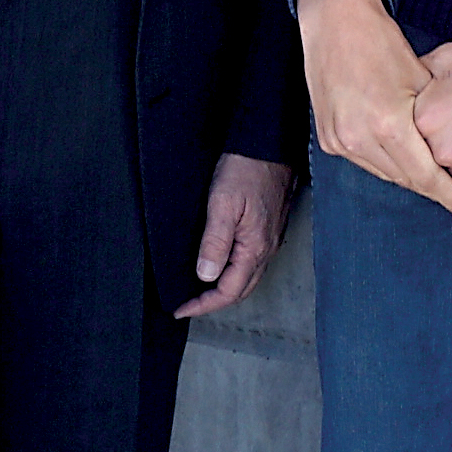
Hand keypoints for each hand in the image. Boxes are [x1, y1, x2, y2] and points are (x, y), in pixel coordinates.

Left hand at [176, 154, 292, 319]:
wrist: (269, 143)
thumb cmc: (246, 169)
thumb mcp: (223, 204)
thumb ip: (215, 242)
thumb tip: (205, 275)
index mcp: (255, 247)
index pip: (229, 291)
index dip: (204, 304)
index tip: (181, 309)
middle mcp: (266, 247)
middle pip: (241, 289)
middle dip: (214, 301)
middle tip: (189, 304)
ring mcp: (270, 238)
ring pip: (247, 276)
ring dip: (225, 287)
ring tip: (201, 289)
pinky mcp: (269, 227)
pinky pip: (252, 260)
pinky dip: (234, 270)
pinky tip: (221, 263)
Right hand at [298, 0, 451, 220]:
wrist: (336, 22)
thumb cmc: (381, 42)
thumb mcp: (422, 79)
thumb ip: (437, 121)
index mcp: (388, 124)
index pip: (426, 176)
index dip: (449, 196)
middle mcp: (359, 138)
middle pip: (405, 179)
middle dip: (431, 185)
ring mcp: (340, 140)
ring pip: (384, 173)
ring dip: (407, 173)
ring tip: (430, 170)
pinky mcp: (328, 138)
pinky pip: (363, 161)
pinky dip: (384, 161)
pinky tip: (399, 152)